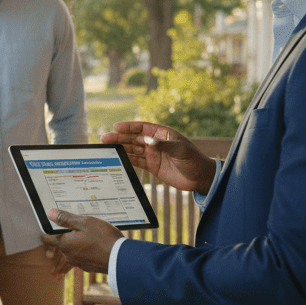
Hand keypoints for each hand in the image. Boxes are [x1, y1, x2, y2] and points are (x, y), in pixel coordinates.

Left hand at [40, 209, 121, 273]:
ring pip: (72, 250)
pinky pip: (82, 255)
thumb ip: (66, 219)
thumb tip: (50, 214)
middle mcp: (69, 255)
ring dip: (77, 241)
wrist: (120, 259)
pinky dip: (86, 249)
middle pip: (61, 243)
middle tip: (76, 224)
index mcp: (65, 244)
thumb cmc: (103, 238)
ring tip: (89, 233)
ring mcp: (78, 262)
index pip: (47, 238)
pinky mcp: (88, 266)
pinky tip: (96, 243)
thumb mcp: (85, 223)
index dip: (47, 230)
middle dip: (65, 234)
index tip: (51, 223)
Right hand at [102, 121, 216, 194]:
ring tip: (107, 147)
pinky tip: (117, 158)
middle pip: (134, 138)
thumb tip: (148, 141)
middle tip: (105, 138)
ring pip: (133, 149)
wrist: (200, 178)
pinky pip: (136, 162)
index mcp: (162, 133)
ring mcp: (152, 154)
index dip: (128, 127)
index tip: (116, 127)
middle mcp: (155, 142)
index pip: (142, 128)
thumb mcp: (181, 150)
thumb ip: (164, 145)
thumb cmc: (194, 160)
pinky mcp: (152, 166)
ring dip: (120, 148)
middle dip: (120, 137)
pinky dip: (126, 160)